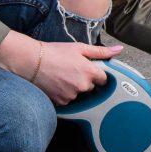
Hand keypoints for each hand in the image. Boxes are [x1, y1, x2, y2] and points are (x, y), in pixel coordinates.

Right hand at [0, 31, 121, 104]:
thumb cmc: (55, 52)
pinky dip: (65, 94)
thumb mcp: (79, 48)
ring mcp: (72, 96)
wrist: (32, 61)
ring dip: (75, 89)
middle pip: (92, 88)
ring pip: (80, 95)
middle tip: (73, 72)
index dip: (98, 75)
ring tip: (63, 77)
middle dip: (86, 82)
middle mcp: (83, 86)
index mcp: (90, 72)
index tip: (90, 71)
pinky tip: (58, 84)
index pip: (104, 79)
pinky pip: (69, 101)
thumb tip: (119, 50)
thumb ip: (101, 52)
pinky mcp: (62, 103)